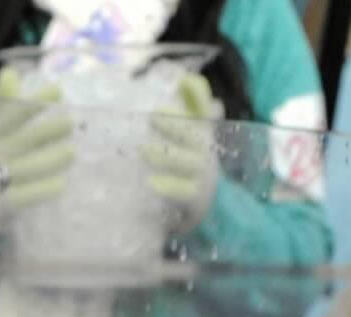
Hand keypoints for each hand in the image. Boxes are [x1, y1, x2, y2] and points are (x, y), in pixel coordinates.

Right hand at [0, 68, 76, 221]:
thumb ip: (4, 101)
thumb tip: (10, 72)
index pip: (7, 114)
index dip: (31, 103)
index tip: (57, 91)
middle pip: (18, 141)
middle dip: (45, 132)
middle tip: (69, 123)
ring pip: (23, 168)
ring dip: (49, 160)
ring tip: (71, 153)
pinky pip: (21, 198)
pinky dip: (41, 191)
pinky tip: (60, 185)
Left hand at [142, 73, 220, 232]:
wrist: (206, 205)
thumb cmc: (191, 162)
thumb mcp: (192, 133)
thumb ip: (190, 106)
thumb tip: (185, 78)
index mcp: (201, 131)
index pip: (203, 109)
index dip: (197, 95)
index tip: (184, 81)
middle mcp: (204, 150)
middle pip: (194, 135)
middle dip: (176, 125)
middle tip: (154, 116)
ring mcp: (202, 176)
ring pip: (188, 163)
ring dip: (168, 156)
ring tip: (144, 151)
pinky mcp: (195, 200)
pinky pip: (184, 193)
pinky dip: (170, 188)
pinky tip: (152, 183)